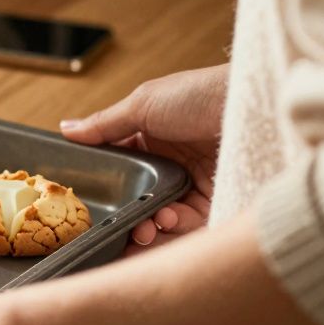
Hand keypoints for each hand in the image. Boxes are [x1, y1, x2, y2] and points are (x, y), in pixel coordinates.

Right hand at [60, 64, 226, 253]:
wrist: (257, 108)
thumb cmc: (202, 94)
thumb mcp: (143, 103)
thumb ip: (103, 124)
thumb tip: (66, 130)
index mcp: (151, 137)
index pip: (118, 167)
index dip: (103, 185)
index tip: (85, 202)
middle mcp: (171, 162)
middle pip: (136, 197)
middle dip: (122, 214)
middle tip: (110, 226)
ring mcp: (191, 184)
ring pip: (157, 216)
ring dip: (145, 226)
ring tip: (141, 229)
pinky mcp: (214, 202)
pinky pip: (185, 226)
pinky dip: (171, 230)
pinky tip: (165, 222)